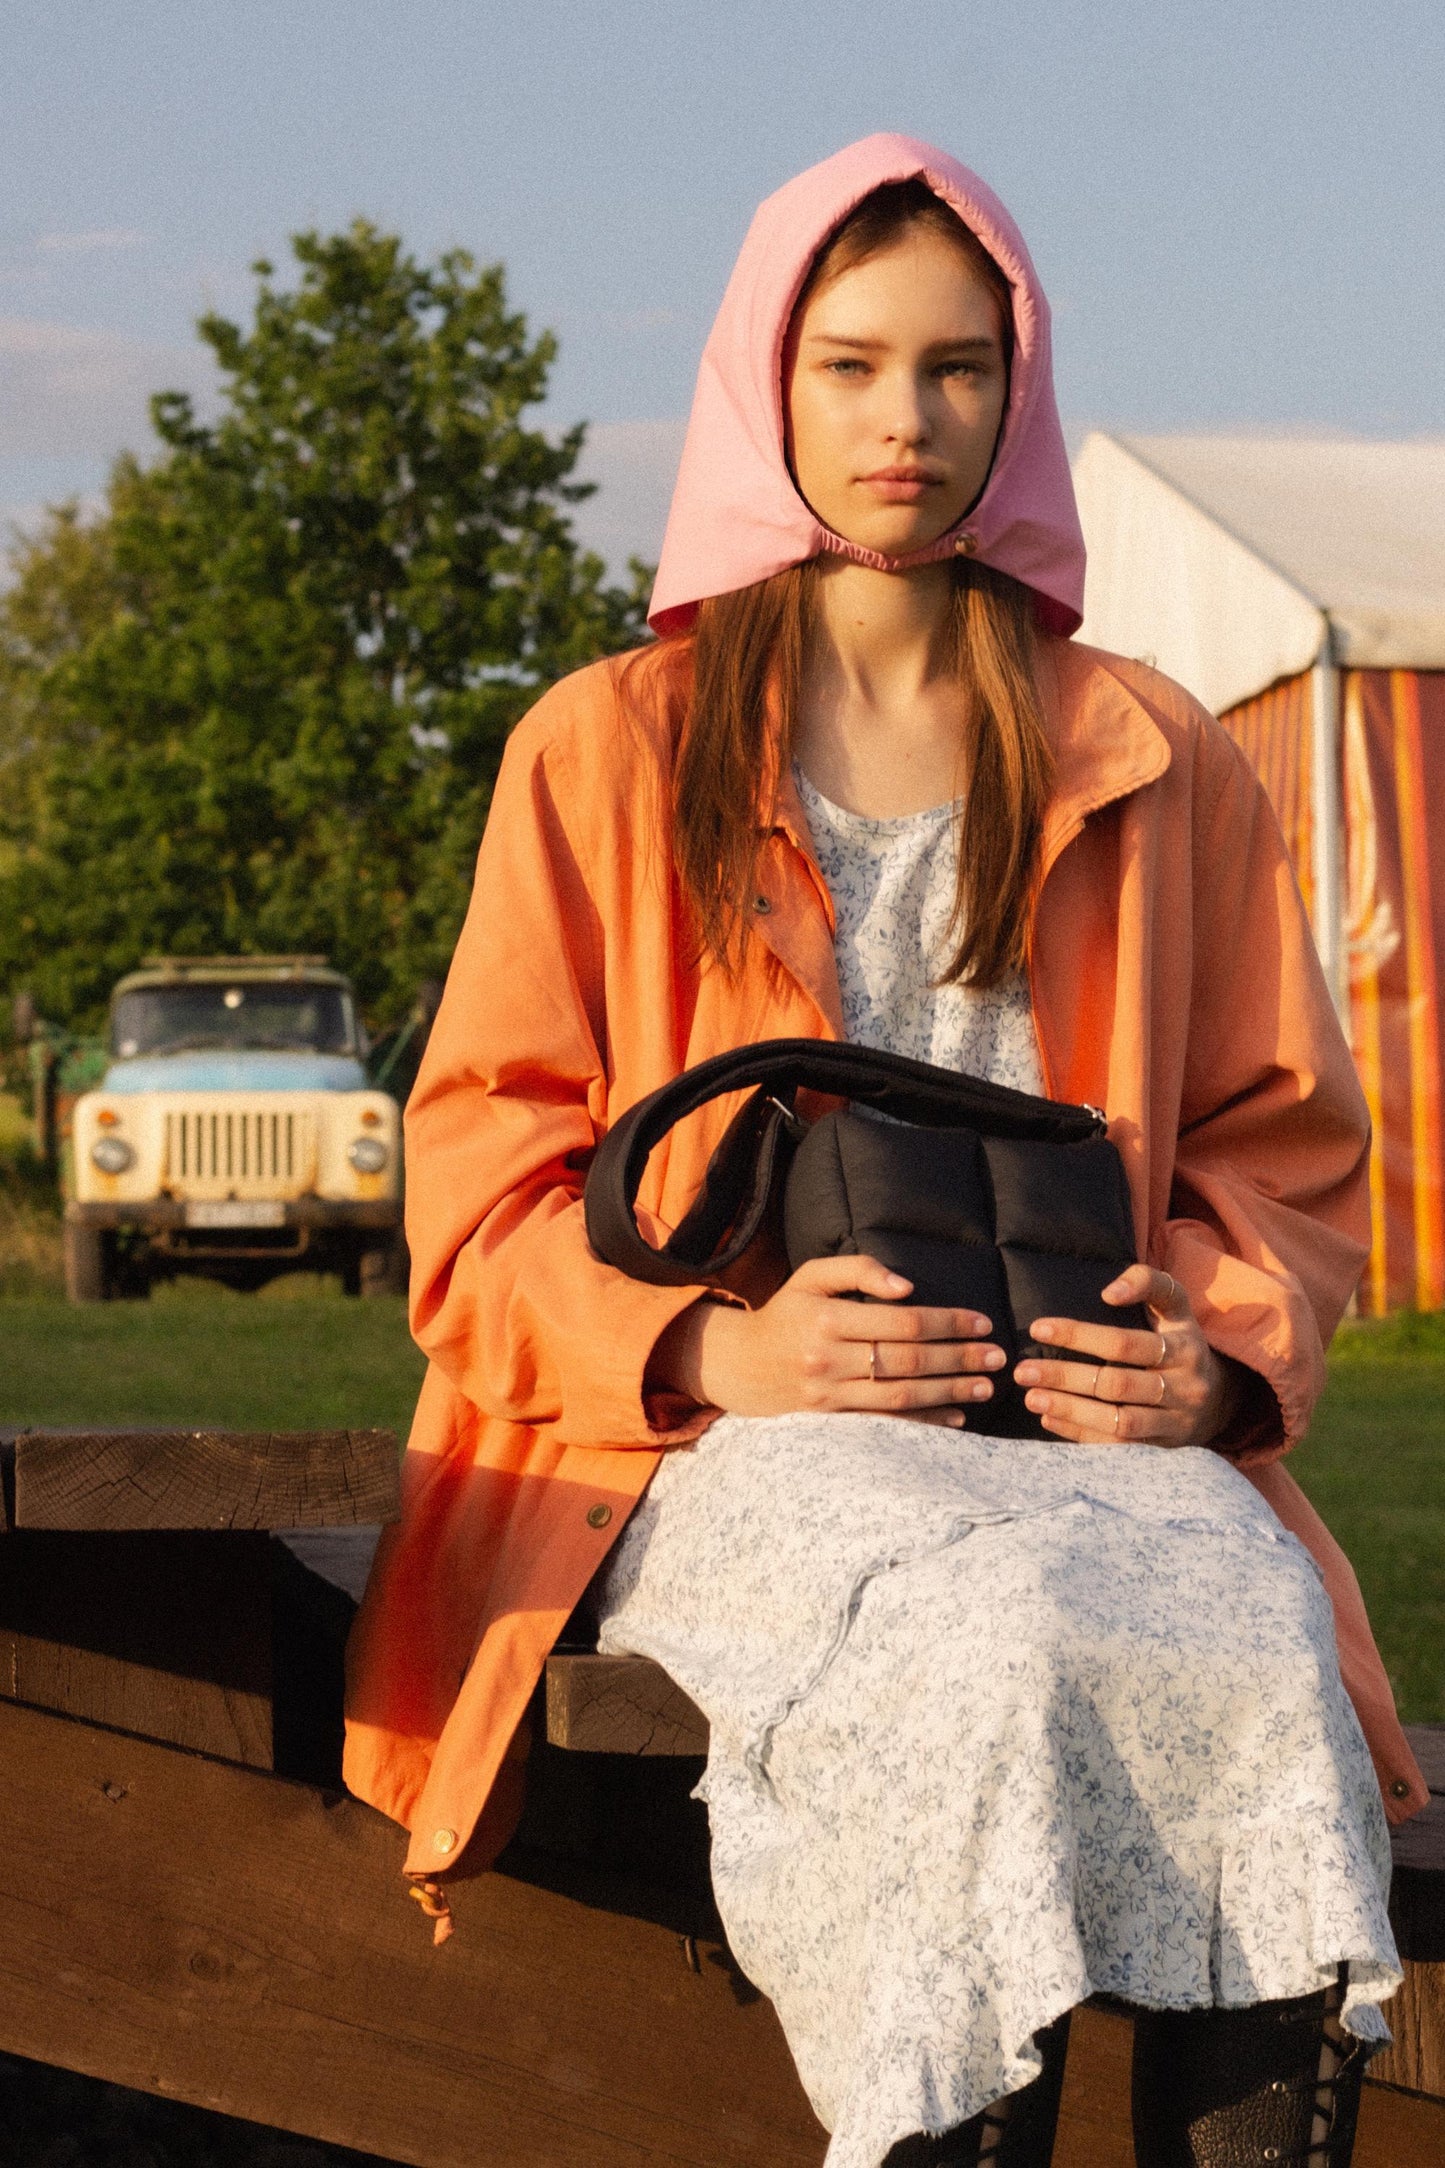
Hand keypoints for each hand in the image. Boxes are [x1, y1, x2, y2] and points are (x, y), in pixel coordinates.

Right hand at [652, 1255, 1005, 1427]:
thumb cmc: (786, 1312)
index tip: (982, 1322)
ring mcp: (830, 1395)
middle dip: (959, 1358)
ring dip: (949, 1392)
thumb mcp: (812, 1276)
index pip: (902, 1322)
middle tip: (997, 1358)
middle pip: (908, 1361)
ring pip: (901, 1396)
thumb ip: (859, 1270)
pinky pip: (886, 1424)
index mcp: (828, 1318)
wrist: (741, 1364)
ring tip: (985, 1388)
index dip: (947, 1322)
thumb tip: (908, 1286)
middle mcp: (829, 1359)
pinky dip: (923, 1422)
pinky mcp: (832, 1422)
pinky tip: (955, 1419)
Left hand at [1013, 1264, 1242, 1447]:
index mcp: (1183, 1348)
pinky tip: (1049, 1421)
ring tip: (1032, 1399)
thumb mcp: (1177, 1308)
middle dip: (1065, 1377)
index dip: (1080, 1335)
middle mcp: (1183, 1387)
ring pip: (1119, 1421)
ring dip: (1071, 1410)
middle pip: (1117, 1384)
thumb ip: (1148, 1283)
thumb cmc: (1182, 1344)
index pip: (1125, 1343)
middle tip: (1022, 1371)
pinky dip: (1082, 1435)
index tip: (1038, 1328)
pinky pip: (1120, 1448)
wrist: (1222, 1401)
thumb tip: (1109, 1291)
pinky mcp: (1164, 1450)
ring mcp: (1175, 1423)